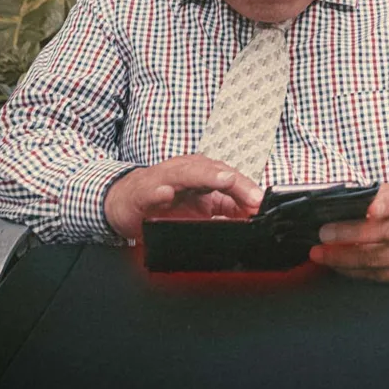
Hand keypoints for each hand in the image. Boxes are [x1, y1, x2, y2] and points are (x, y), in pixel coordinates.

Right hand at [104, 155, 263, 240]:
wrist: (125, 202)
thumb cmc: (164, 202)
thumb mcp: (202, 207)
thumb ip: (228, 210)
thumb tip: (253, 217)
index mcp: (203, 174)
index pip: (231, 178)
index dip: (248, 190)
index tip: (262, 204)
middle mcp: (186, 171)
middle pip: (215, 172)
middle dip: (237, 183)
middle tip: (253, 196)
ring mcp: (164, 179)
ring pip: (187, 173)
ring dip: (206, 176)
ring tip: (224, 180)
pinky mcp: (143, 192)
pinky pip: (151, 191)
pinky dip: (159, 192)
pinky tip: (166, 194)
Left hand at [309, 184, 388, 283]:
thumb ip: (379, 194)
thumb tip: (344, 197)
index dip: (385, 205)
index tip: (370, 207)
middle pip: (383, 235)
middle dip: (349, 235)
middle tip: (324, 234)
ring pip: (378, 260)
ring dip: (345, 258)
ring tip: (321, 254)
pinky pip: (380, 276)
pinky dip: (355, 272)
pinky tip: (338, 265)